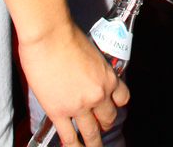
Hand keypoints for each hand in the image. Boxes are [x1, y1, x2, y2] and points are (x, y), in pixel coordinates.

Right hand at [19, 20, 129, 146]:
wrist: (49, 36)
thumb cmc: (67, 36)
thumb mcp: (91, 52)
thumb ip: (92, 69)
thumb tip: (86, 74)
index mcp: (108, 77)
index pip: (122, 98)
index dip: (117, 105)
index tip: (113, 108)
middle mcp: (98, 94)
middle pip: (107, 118)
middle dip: (104, 124)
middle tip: (101, 128)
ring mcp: (78, 106)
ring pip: (90, 133)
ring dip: (92, 144)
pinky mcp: (58, 112)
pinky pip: (68, 136)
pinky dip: (72, 145)